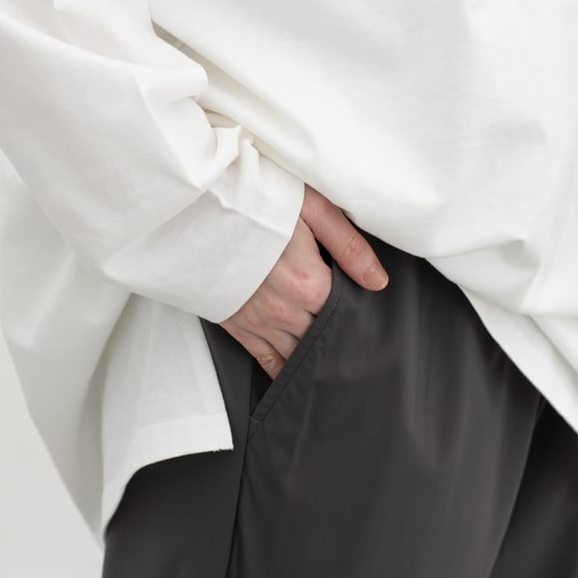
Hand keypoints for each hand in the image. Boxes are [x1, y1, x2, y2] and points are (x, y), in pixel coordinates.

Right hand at [219, 184, 388, 379]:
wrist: (199, 207)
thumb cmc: (256, 200)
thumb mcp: (312, 209)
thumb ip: (348, 247)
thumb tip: (378, 281)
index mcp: (309, 283)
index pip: (347, 315)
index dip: (361, 319)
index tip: (373, 324)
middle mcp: (285, 309)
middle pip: (324, 338)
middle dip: (341, 341)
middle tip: (361, 350)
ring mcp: (259, 321)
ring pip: (298, 354)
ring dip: (316, 358)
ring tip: (336, 367)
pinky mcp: (237, 325)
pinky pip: (266, 359)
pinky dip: (284, 371)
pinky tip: (298, 376)